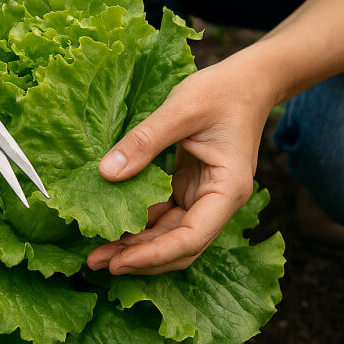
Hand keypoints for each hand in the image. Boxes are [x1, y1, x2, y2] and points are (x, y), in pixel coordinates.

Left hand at [87, 56, 277, 274]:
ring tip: (98, 252)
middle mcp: (218, 201)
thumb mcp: (180, 110)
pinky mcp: (190, 187)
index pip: (191, 237)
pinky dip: (141, 223)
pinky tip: (115, 227)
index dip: (154, 254)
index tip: (119, 260)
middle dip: (140, 257)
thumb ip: (144, 142)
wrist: (247, 81)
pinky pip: (164, 215)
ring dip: (137, 245)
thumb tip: (106, 173)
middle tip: (96, 262)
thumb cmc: (222, 91)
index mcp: (227, 190)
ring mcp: (204, 196)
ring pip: (170, 234)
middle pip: (179, 245)